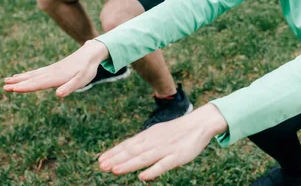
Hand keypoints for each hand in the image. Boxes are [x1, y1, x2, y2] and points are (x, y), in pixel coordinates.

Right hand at [4, 39, 108, 96]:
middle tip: (3, 87)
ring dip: (19, 79)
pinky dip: (27, 75)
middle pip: (31, 79)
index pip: (38, 84)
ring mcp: (50, 70)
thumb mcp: (81, 80)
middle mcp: (50, 73)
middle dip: (17, 84)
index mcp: (56, 77)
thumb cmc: (87, 69)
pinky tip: (21, 76)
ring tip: (6, 80)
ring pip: (32, 75)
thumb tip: (58, 95)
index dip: (25, 87)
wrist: (90, 53)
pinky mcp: (52, 69)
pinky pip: (36, 73)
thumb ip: (70, 87)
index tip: (13, 89)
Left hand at [99, 104, 227, 180]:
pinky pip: (164, 164)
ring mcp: (165, 149)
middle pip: (132, 151)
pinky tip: (143, 176)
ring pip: (144, 158)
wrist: (199, 124)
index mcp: (149, 136)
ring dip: (128, 164)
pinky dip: (153, 170)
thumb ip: (144, 143)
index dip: (114, 152)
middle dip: (116, 159)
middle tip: (101, 166)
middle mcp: (154, 141)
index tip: (100, 159)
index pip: (128, 144)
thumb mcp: (158, 133)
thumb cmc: (177, 131)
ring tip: (114, 170)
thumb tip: (128, 152)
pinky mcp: (177, 156)